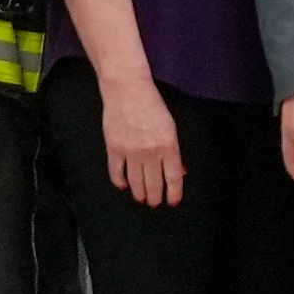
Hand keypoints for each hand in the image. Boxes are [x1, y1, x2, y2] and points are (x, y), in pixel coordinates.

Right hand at [98, 73, 186, 210]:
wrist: (128, 90)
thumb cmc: (152, 105)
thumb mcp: (170, 126)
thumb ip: (173, 150)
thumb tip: (179, 170)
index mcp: (169, 146)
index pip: (174, 177)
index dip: (174, 192)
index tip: (173, 201)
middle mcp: (151, 152)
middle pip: (154, 183)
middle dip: (155, 196)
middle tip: (154, 203)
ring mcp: (131, 151)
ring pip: (136, 181)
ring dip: (139, 192)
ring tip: (141, 198)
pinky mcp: (114, 148)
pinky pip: (116, 171)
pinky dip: (120, 181)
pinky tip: (124, 186)